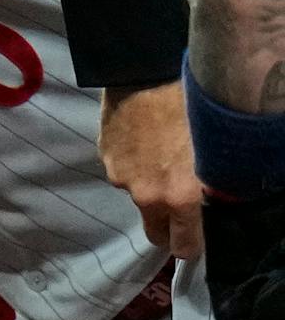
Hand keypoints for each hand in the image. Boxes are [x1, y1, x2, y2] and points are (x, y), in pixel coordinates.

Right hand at [99, 82, 202, 258]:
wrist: (146, 72)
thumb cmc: (191, 108)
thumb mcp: (214, 153)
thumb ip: (209, 187)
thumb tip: (211, 202)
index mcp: (179, 198)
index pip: (184, 246)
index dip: (192, 246)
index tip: (196, 237)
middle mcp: (146, 195)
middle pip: (154, 232)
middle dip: (168, 226)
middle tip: (180, 204)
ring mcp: (121, 176)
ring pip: (138, 194)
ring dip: (149, 185)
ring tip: (160, 155)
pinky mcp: (105, 155)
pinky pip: (123, 170)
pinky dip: (134, 163)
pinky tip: (144, 139)